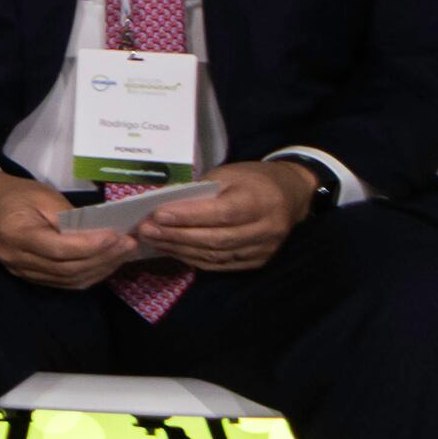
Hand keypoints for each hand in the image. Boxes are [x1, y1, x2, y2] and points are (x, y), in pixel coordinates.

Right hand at [0, 160, 138, 290]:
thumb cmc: (14, 193)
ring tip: (123, 253)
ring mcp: (21, 271)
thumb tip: (100, 232)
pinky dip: (89, 275)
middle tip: (128, 244)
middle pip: (67, 268)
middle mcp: (17, 258)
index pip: (59, 249)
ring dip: (100, 269)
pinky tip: (106, 263)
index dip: (90, 246)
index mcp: (16, 234)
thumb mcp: (42, 195)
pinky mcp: (29, 275)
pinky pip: (64, 282)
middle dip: (103, 258)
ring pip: (69, 280)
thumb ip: (69, 216)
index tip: (116, 236)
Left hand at [139, 158, 320, 274]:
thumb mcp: (229, 174)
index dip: (189, 216)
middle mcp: (267, 229)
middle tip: (146, 230)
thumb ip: (201, 192)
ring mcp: (264, 249)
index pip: (222, 213)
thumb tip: (165, 207)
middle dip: (177, 236)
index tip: (158, 214)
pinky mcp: (257, 261)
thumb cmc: (253, 180)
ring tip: (153, 240)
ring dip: (180, 249)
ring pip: (216, 255)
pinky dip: (193, 258)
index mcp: (261, 201)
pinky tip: (173, 250)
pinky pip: (220, 264)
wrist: (291, 195)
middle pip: (216, 238)